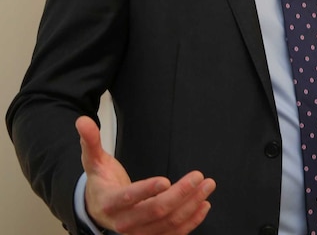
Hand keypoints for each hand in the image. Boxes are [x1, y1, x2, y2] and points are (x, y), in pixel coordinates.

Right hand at [77, 116, 215, 234]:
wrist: (100, 210)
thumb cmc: (102, 183)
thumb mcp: (94, 162)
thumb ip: (91, 141)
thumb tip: (82, 121)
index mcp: (109, 202)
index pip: (128, 198)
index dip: (146, 190)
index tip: (166, 180)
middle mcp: (124, 222)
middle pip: (155, 211)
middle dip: (180, 194)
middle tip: (199, 177)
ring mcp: (138, 233)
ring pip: (168, 223)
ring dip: (191, 205)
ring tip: (207, 186)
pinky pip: (174, 233)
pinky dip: (191, 221)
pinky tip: (203, 205)